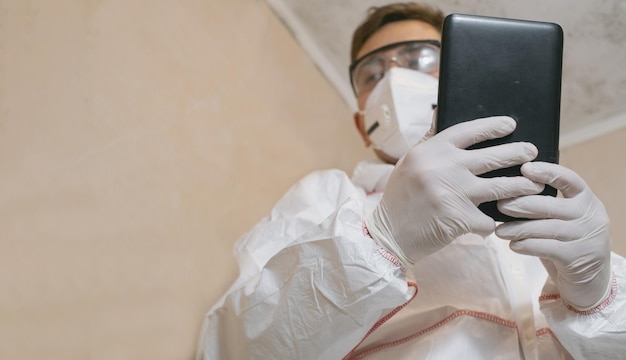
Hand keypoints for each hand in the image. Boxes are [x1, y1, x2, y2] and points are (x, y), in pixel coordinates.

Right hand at [365, 116, 543, 265]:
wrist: (389, 235)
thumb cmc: (400, 198)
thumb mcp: (408, 163)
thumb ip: (429, 140)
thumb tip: (441, 112)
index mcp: (430, 151)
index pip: (469, 131)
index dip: (493, 126)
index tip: (510, 125)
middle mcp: (443, 167)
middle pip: (493, 156)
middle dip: (518, 153)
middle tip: (531, 152)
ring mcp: (454, 193)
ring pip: (502, 187)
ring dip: (523, 187)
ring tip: (535, 185)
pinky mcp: (461, 218)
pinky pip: (489, 219)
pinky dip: (492, 223)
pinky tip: (494, 224)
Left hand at [496, 162, 611, 309]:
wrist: (589, 280)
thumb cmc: (568, 242)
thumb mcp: (564, 219)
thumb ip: (547, 206)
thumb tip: (510, 190)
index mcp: (586, 200)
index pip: (570, 179)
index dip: (547, 172)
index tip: (525, 168)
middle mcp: (590, 216)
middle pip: (550, 205)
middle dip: (520, 204)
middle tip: (500, 204)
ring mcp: (586, 237)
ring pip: (544, 227)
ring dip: (517, 228)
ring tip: (500, 230)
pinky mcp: (577, 257)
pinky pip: (545, 247)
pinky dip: (526, 245)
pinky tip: (513, 245)